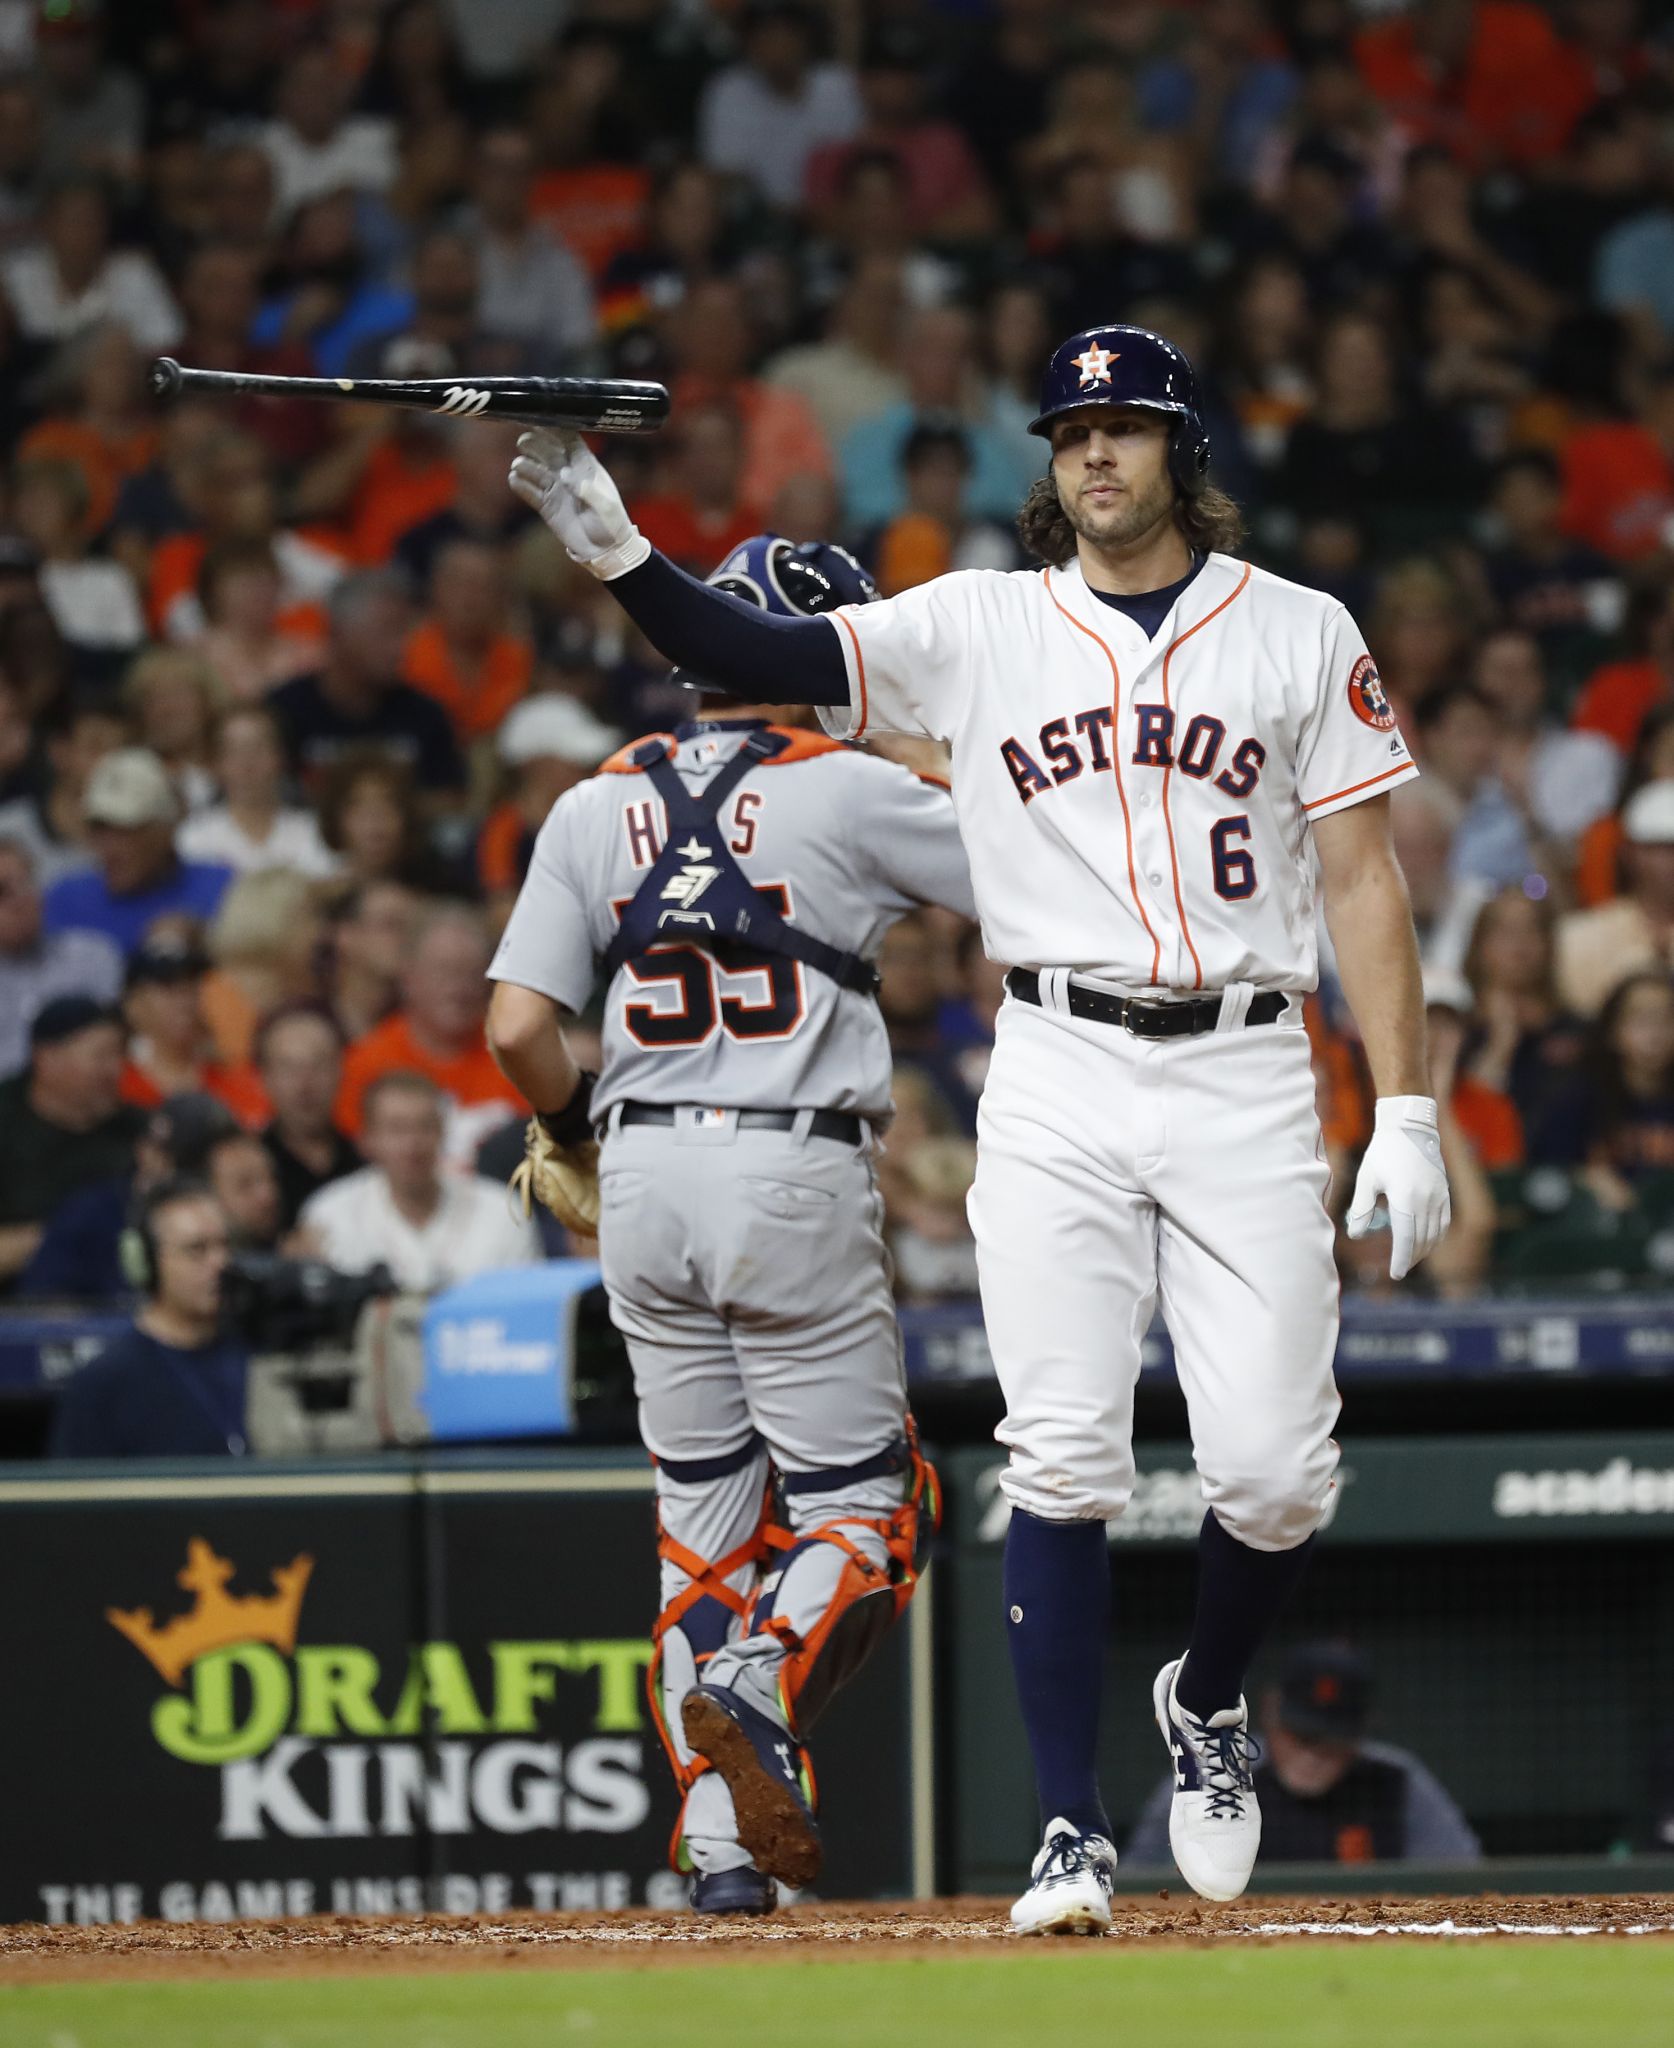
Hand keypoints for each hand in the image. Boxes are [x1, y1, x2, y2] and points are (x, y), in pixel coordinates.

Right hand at [507, 428, 648, 579]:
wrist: (605, 550)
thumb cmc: (612, 524)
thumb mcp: (606, 505)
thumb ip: (588, 489)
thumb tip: (565, 474)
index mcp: (587, 467)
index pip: (569, 441)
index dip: (555, 429)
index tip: (540, 419)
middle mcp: (569, 474)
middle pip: (549, 452)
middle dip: (536, 444)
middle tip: (524, 442)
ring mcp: (556, 489)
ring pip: (537, 470)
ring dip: (526, 465)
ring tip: (518, 465)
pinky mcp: (547, 506)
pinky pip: (530, 492)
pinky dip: (521, 485)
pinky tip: (514, 480)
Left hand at [1346, 1095, 1451, 1280]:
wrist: (1410, 1127)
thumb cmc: (1384, 1152)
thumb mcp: (1366, 1179)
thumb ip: (1361, 1209)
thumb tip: (1355, 1235)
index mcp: (1405, 1199)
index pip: (1407, 1239)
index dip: (1401, 1260)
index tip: (1396, 1274)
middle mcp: (1426, 1200)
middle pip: (1422, 1240)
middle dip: (1411, 1258)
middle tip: (1399, 1269)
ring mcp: (1439, 1196)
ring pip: (1435, 1233)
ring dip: (1424, 1249)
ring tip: (1410, 1257)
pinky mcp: (1445, 1191)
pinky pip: (1444, 1222)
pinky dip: (1436, 1236)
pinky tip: (1426, 1241)